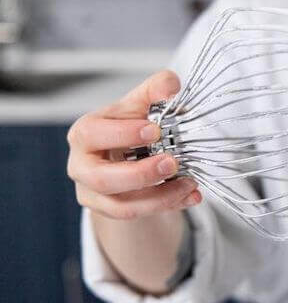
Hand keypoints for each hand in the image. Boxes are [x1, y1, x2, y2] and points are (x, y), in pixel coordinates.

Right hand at [67, 71, 201, 219]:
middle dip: (140, 174)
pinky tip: (190, 196)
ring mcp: (93, 193)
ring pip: (122, 206)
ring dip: (160, 197)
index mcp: (85, 133)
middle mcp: (82, 166)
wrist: (126, 155)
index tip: (155, 130)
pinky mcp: (110, 211)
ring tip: (190, 184)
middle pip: (102, 178)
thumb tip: (170, 86)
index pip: (93, 134)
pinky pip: (138, 216)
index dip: (122, 134)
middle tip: (172, 163)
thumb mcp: (142, 104)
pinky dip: (168, 206)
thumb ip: (156, 89)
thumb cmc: (129, 127)